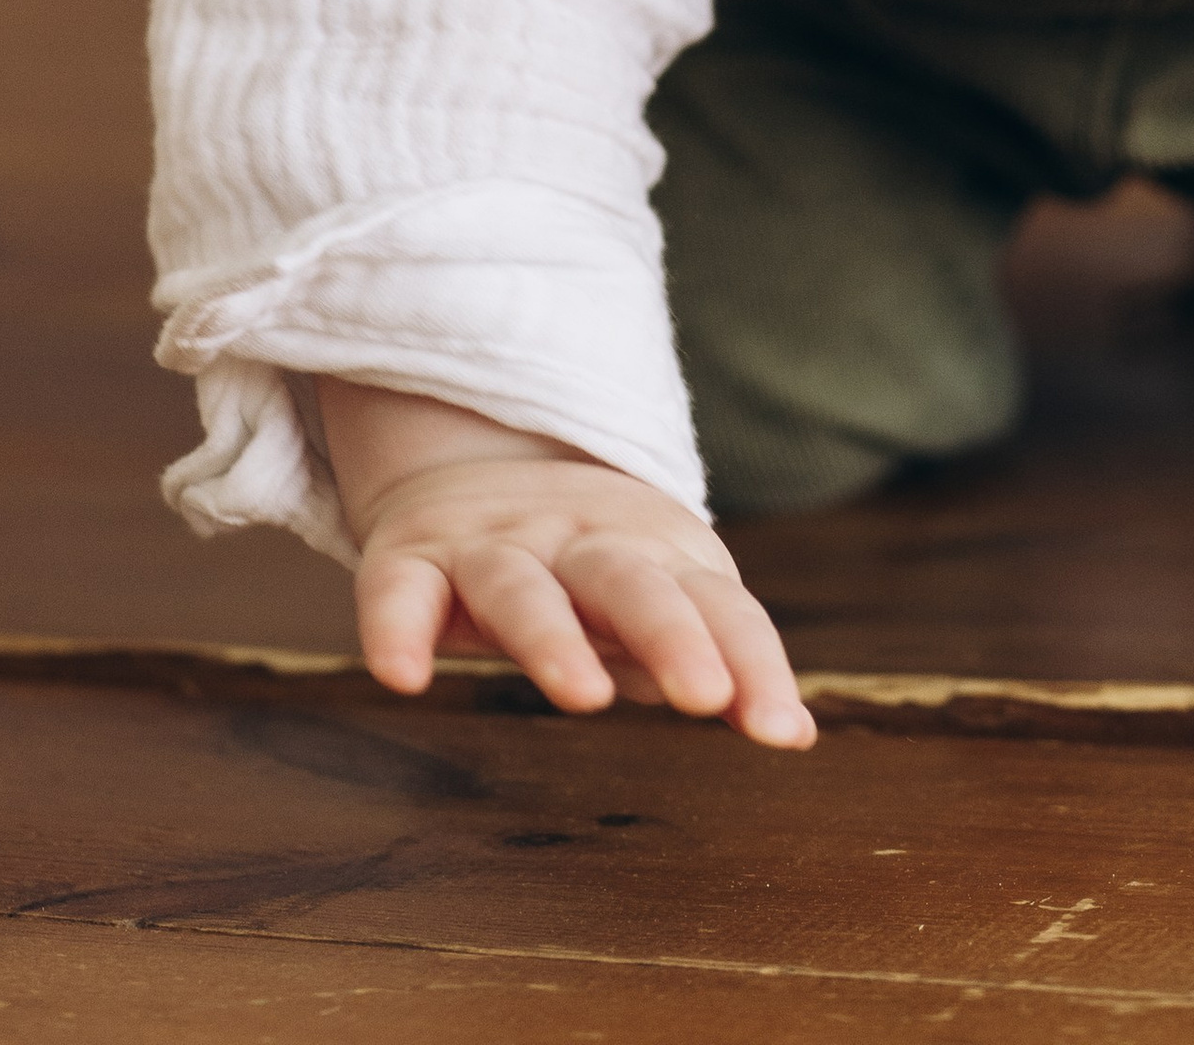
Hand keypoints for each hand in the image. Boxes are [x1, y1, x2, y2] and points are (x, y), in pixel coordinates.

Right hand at [315, 378, 813, 748]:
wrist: (481, 461)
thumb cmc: (597, 563)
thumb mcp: (667, 594)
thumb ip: (725, 659)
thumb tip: (796, 732)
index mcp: (654, 552)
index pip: (715, 603)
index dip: (751, 662)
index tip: (777, 729)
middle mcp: (576, 540)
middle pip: (628, 580)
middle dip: (670, 633)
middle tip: (705, 695)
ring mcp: (494, 546)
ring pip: (521, 587)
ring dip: (553, 638)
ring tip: (585, 695)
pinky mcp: (413, 557)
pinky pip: (399, 590)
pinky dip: (397, 627)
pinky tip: (403, 675)